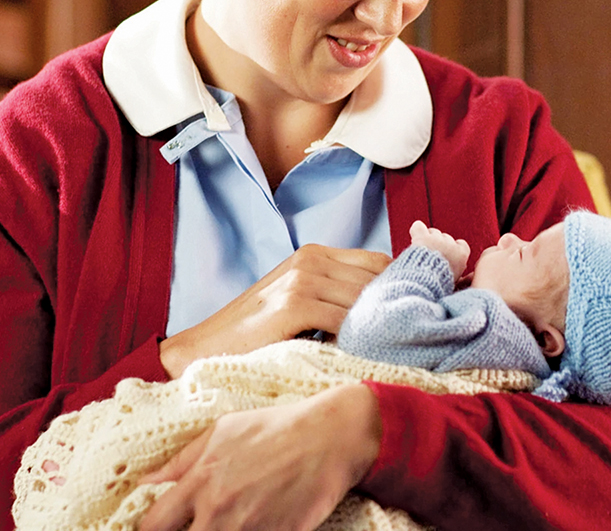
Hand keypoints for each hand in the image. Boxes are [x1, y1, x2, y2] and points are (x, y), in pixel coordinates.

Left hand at [138, 384, 381, 530]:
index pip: (152, 527)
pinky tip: (259, 522)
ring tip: (235, 518)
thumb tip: (146, 483)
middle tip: (198, 525)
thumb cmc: (276, 428)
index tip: (160, 529)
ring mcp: (250, 528)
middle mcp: (219, 511)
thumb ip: (181, 461)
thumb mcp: (223, 431)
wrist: (330, 437)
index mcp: (200, 482)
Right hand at [160, 245, 390, 377]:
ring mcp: (302, 279)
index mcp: (314, 253)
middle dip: (392, 309)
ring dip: (376, 327)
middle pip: (377, 280)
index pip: (379, 261)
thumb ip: (336, 295)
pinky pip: (345, 321)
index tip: (408, 313)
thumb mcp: (299, 302)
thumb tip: (388, 309)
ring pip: (365, 301)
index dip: (397, 286)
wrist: (203, 349)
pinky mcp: (294, 304)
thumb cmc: (255, 334)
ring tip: (380, 351)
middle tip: (402, 339)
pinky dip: (355, 340)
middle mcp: (310, 259)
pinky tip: (354, 356)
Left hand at [409, 220, 469, 281]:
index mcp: (461, 255)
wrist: (425, 282)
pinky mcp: (422, 237)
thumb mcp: (455, 282)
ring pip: (432, 232)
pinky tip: (414, 236)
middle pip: (445, 238)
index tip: (446, 254)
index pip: (461, 244)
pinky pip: (418, 226)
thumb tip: (472, 277)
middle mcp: (450, 244)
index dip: (453, 248)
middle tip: (430, 257)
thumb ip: (464, 278)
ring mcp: (436, 239)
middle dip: (438, 245)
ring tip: (421, 252)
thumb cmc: (439, 285)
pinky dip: (416, 230)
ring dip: (427, 239)